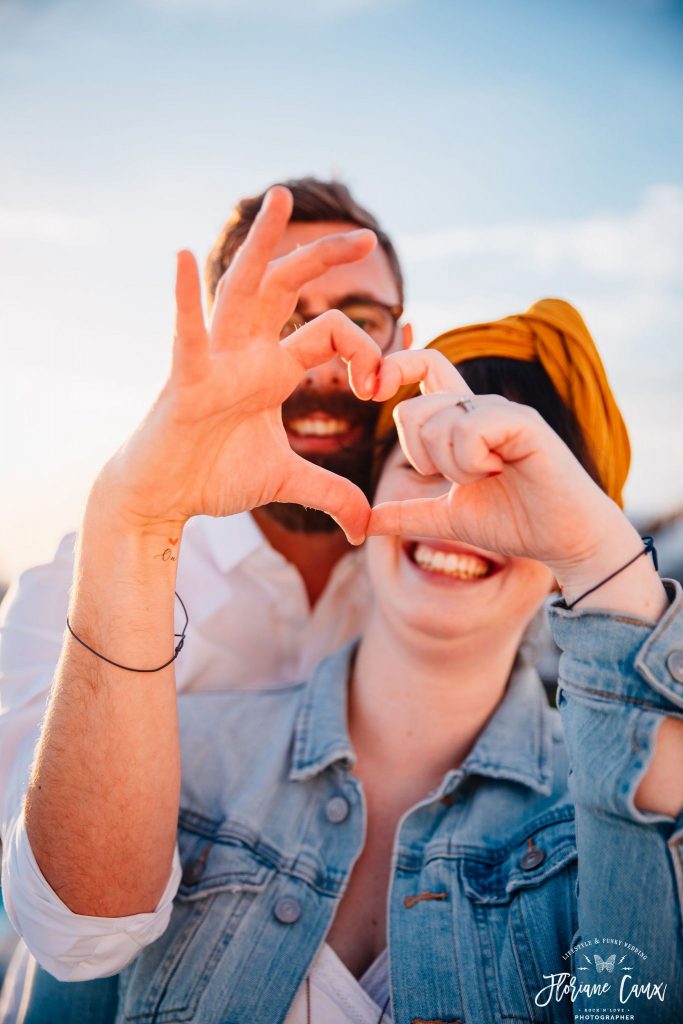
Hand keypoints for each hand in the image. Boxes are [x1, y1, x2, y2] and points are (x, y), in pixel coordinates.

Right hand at [97, 187, 381, 543]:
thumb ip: (330, 493)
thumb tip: (366, 525)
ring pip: (239, 291)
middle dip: (323, 258)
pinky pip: (187, 337)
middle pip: (287, 289)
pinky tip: (186, 257)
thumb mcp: (287, 481)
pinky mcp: (186, 384)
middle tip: (366, 236)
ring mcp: (215, 362)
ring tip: (277, 198)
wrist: (164, 499)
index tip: (378, 389)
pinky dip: (184, 299)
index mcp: (273, 369)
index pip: (330, 333)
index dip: (366, 353)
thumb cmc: (214, 477)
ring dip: (259, 245)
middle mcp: (247, 354)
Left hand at [369, 349, 625, 578]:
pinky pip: (469, 429)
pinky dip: (472, 462)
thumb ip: (407, 514)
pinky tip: (499, 471)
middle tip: (459, 477)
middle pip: (413, 409)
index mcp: (461, 420)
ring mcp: (501, 411)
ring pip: (438, 423)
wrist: (563, 540)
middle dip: (420, 456)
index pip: (422, 365)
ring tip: (488, 477)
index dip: (392, 366)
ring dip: (453, 467)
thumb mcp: (447, 517)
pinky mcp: (522, 422)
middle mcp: (479, 407)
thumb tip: (364, 522)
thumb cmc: (514, 522)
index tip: (370, 392)